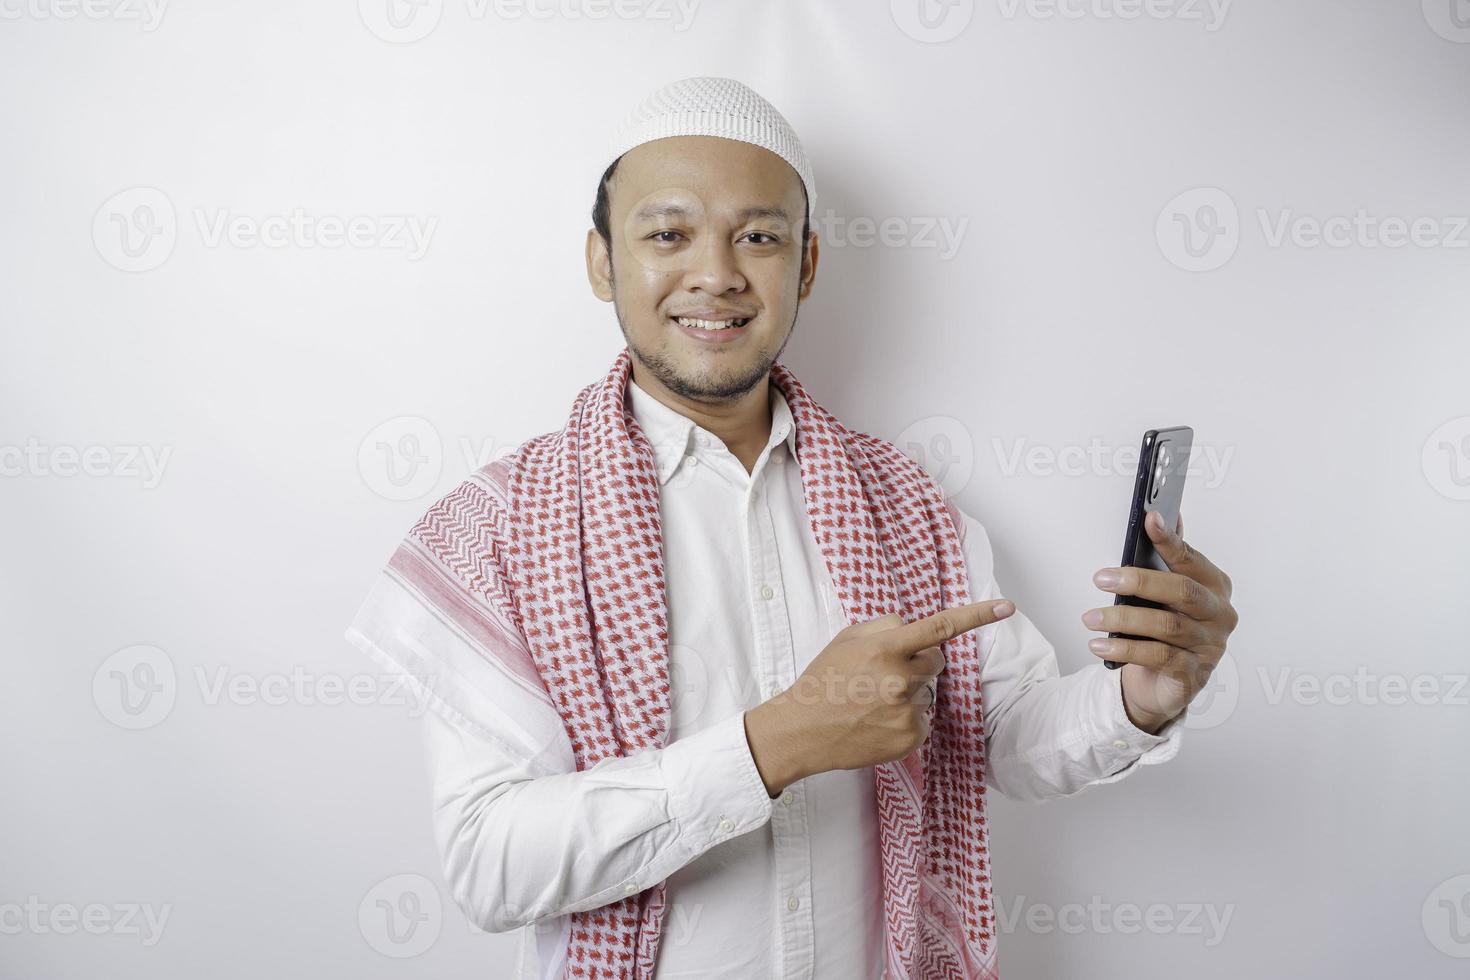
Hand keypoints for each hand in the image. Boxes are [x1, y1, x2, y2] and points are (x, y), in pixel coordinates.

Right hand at [743, 598, 1015, 796]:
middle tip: (883, 675)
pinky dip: (906, 718)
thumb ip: (885, 627)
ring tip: (872, 702)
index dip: (977, 615)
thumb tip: (914, 629)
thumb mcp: (848, 639)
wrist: (802, 730)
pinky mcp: (911, 737)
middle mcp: (901, 679)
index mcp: (886, 648)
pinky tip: (877, 721)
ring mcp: (908, 711)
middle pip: (936, 661)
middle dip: (917, 663)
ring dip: (909, 693)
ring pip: (927, 692)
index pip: (940, 627)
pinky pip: (923, 719)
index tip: (1007, 607)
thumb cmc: (823, 680)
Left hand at [1082, 511, 1237, 733]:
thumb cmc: (1164, 629)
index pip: (1191, 559)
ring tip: (1090, 618)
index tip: (1150, 520)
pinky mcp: (1193, 673)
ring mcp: (1209, 646)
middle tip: (1101, 579)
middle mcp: (1218, 614)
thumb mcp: (1164, 595)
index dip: (1170, 540)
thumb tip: (1159, 516)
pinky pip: (1157, 657)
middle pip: (1182, 591)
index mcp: (1215, 586)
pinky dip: (1125, 649)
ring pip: (1166, 626)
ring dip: (1123, 620)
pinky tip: (1100, 645)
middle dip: (1139, 581)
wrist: (1165, 683)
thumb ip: (1165, 561)